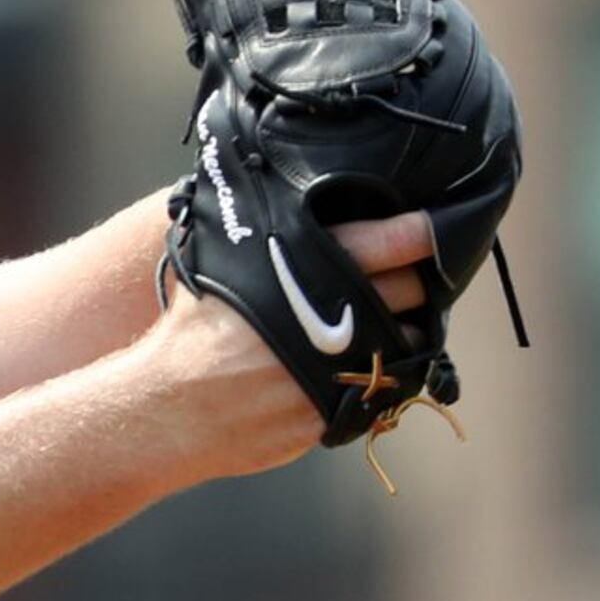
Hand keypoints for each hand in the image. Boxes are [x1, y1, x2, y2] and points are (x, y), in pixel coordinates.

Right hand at [135, 210, 435, 478]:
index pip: (382, 244)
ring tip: (383, 327)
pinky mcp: (337, 410)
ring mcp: (337, 368)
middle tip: (409, 280)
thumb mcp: (218, 266)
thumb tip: (255, 190)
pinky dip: (375, 375)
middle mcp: (328, 319)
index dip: (415, 233)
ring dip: (401, 332)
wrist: (168, 408)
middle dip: (413, 283)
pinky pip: (380, 386)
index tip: (431, 229)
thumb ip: (256, 235)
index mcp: (303, 274)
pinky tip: (359, 367)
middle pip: (406, 290)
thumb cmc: (188, 333)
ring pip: (404, 342)